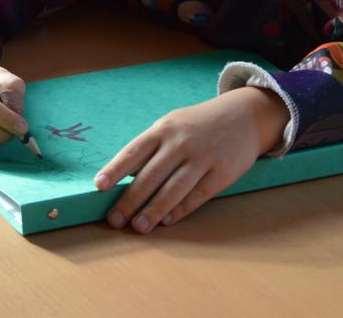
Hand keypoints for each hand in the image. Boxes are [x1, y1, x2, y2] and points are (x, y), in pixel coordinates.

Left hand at [93, 86, 288, 232]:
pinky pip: (198, 195)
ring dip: (154, 210)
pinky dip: (181, 210)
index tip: (99, 186)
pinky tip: (167, 221)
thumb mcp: (171, 125)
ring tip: (138, 227)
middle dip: (130, 199)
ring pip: (174, 189)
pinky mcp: (222, 173)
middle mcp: (180, 143)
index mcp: (163, 129)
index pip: (133, 151)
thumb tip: (125, 177)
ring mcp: (202, 157)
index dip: (115, 169)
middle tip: (115, 219)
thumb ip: (151, 148)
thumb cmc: (197, 125)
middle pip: (151, 175)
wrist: (243, 116)